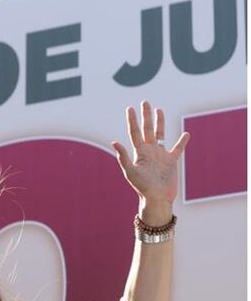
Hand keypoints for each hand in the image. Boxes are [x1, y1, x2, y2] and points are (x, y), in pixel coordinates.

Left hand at [111, 100, 189, 220]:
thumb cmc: (142, 187)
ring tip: (159, 110)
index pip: (135, 132)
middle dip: (146, 116)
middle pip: (147, 129)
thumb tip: (114, 142)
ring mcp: (161, 155)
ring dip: (160, 122)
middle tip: (145, 102)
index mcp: (139, 152)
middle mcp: (149, 151)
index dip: (132, 120)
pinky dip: (182, 141)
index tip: (130, 108)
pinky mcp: (172, 161)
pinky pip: (177, 148)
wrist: (156, 198)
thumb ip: (123, 157)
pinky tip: (186, 134)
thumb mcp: (131, 171)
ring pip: (161, 134)